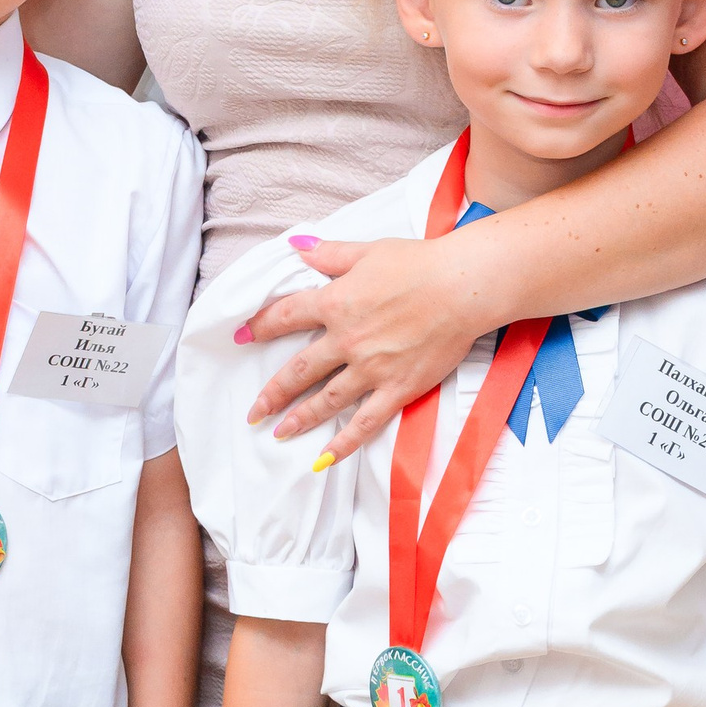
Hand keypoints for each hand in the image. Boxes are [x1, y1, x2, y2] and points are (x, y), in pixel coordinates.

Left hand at [238, 234, 483, 462]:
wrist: (464, 287)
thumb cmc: (420, 263)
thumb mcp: (368, 251)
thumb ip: (330, 254)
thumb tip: (296, 247)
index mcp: (336, 302)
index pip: (286, 317)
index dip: (260, 327)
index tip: (241, 338)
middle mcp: (347, 339)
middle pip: (299, 370)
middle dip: (272, 393)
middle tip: (254, 411)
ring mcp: (371, 368)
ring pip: (326, 401)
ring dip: (299, 419)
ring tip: (280, 434)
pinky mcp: (398, 388)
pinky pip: (365, 423)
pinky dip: (344, 443)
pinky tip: (324, 458)